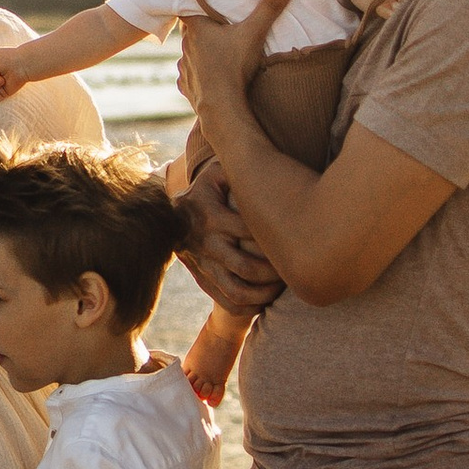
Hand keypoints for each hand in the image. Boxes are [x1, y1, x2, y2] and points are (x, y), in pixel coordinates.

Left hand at [174, 0, 291, 122]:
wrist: (221, 106)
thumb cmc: (234, 66)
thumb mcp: (254, 33)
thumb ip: (269, 7)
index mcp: (197, 28)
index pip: (187, 8)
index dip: (194, 5)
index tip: (204, 4)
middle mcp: (185, 46)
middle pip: (191, 32)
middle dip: (203, 30)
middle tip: (220, 30)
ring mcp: (184, 67)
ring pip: (190, 54)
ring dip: (200, 54)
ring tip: (217, 56)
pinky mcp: (186, 86)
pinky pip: (189, 77)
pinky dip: (197, 76)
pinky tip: (209, 79)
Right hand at [176, 161, 283, 317]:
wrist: (172, 217)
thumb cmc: (208, 190)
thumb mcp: (217, 173)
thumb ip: (238, 168)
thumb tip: (267, 161)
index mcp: (210, 214)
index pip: (249, 230)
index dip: (275, 237)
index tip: (296, 236)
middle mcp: (205, 242)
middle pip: (246, 266)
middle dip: (275, 271)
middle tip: (295, 266)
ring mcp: (203, 265)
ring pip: (237, 291)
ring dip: (265, 293)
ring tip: (283, 286)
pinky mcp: (203, 280)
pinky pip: (228, 303)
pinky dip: (251, 307)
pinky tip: (268, 299)